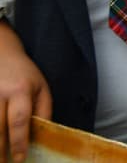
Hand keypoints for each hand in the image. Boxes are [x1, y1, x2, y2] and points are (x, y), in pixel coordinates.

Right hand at [0, 25, 52, 162]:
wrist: (1, 54)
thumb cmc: (24, 74)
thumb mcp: (41, 88)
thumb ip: (43, 111)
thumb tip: (42, 135)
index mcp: (21, 90)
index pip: (20, 120)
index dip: (19, 142)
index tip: (20, 159)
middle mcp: (0, 94)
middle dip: (0, 151)